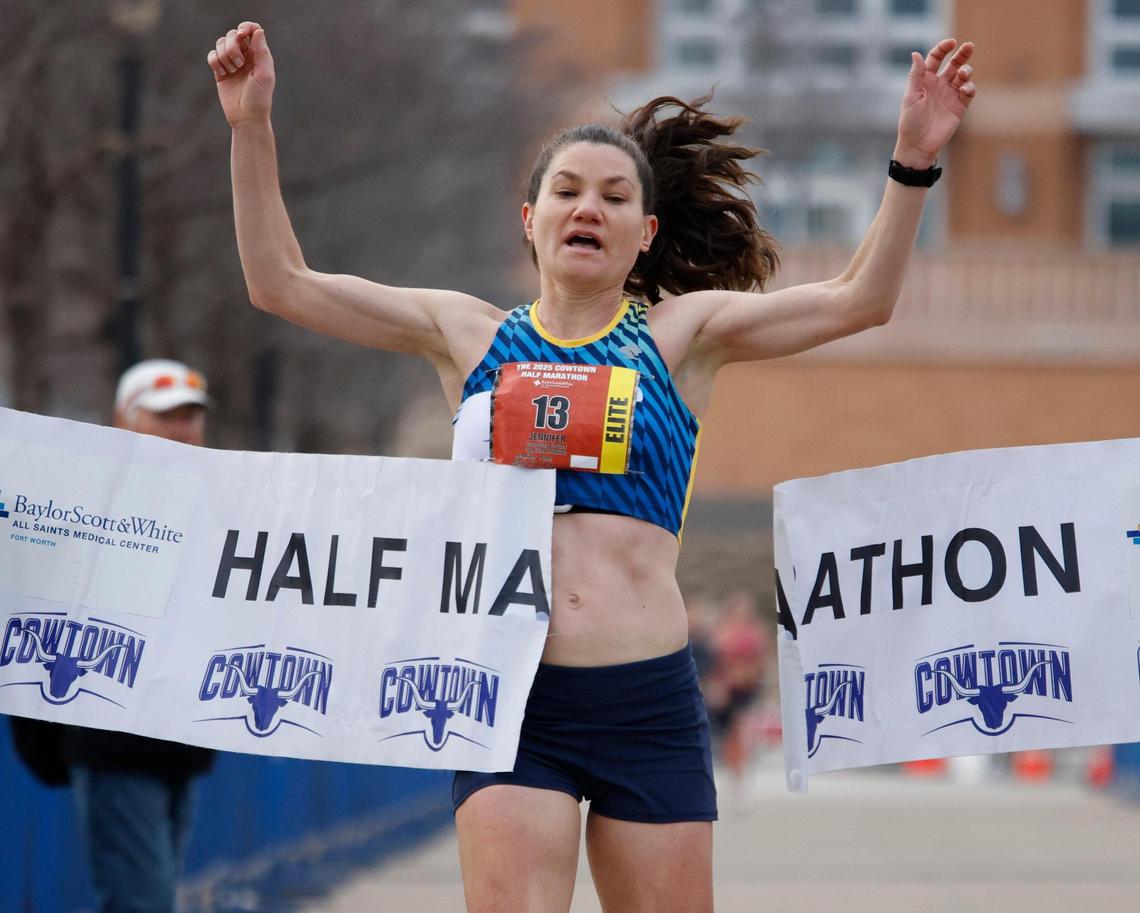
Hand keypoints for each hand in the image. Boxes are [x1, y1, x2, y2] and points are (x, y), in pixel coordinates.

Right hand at [207, 22, 274, 127]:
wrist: (246, 117)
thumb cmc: (259, 98)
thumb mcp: (264, 74)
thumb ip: (262, 52)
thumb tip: (258, 31)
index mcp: (258, 54)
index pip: (251, 30)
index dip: (244, 27)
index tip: (241, 36)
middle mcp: (245, 56)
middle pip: (232, 34)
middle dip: (232, 46)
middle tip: (239, 64)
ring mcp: (231, 62)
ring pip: (220, 43)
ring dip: (224, 55)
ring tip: (232, 71)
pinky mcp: (219, 70)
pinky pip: (211, 55)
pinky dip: (215, 62)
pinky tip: (223, 73)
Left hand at [894, 38, 975, 168]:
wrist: (918, 145)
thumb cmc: (910, 122)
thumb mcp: (911, 96)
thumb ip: (915, 75)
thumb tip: (916, 53)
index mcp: (925, 80)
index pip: (936, 58)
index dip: (943, 48)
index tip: (951, 43)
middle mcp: (939, 85)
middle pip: (954, 63)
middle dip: (962, 54)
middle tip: (969, 46)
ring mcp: (950, 95)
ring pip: (963, 76)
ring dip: (966, 71)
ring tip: (964, 74)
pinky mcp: (959, 106)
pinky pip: (969, 92)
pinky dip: (970, 87)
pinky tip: (965, 89)